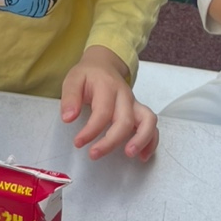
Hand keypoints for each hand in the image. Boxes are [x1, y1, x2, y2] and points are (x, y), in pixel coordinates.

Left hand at [60, 45, 156, 161]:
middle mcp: (125, 96)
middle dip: (111, 141)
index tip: (78, 142)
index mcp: (107, 86)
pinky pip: (152, 126)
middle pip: (125, 120)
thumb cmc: (89, 75)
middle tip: (94, 154)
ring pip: (147, 121)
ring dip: (141, 140)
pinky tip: (142, 156)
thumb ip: (70, 98)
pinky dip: (151, 142)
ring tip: (129, 155)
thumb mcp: (73, 80)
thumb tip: (68, 118)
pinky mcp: (139, 112)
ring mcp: (135, 104)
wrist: (105, 64)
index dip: (91, 130)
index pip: (103, 111)